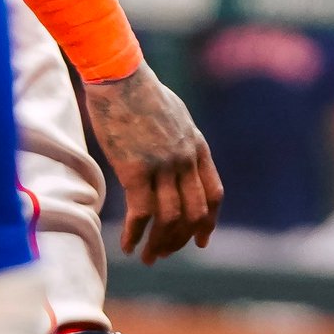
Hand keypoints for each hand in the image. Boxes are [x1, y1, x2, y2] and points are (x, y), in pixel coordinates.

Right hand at [86, 59, 223, 263]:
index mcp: (197, 146)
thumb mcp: (176, 116)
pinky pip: (142, 213)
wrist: (120, 76)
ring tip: (146, 257)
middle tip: (164, 253)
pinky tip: (128, 246)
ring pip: (170, 218)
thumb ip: (181, 141)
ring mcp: (163, 165)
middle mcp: (185, 159)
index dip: (209, 222)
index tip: (201, 241)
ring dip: (159, 244)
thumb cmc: (141, 93)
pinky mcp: (135, 169)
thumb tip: (178, 159)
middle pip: (195, 213)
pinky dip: (137, 234)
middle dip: (181, 239)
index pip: (214, 194)